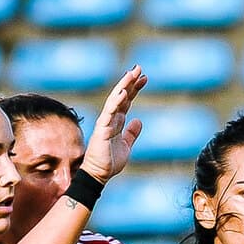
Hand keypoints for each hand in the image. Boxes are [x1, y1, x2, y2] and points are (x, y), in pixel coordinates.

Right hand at [81, 67, 147, 181]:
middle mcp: (110, 119)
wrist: (99, 175)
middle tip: (139, 68)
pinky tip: (123, 93)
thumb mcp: (126, 145)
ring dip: (123, 86)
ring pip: (114, 100)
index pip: (126, 101)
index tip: (144, 78)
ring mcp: (105, 123)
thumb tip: (138, 121)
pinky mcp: (102, 130)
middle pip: (121, 96)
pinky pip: (109, 113)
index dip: (134, 89)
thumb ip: (131, 133)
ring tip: (131, 74)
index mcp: (117, 121)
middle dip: (130, 82)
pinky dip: (115, 102)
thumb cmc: (110, 161)